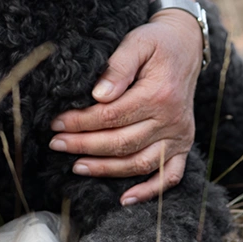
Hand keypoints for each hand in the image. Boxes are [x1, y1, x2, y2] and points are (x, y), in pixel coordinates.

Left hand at [48, 10, 204, 203]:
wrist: (186, 47)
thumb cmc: (156, 44)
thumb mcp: (137, 42)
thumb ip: (118, 66)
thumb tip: (99, 94)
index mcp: (159, 94)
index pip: (112, 116)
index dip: (81, 122)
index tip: (57, 122)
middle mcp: (172, 120)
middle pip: (122, 142)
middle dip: (85, 146)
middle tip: (56, 143)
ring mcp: (179, 137)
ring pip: (140, 163)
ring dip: (106, 169)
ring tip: (76, 166)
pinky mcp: (183, 146)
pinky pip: (170, 177)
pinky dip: (149, 191)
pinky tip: (124, 199)